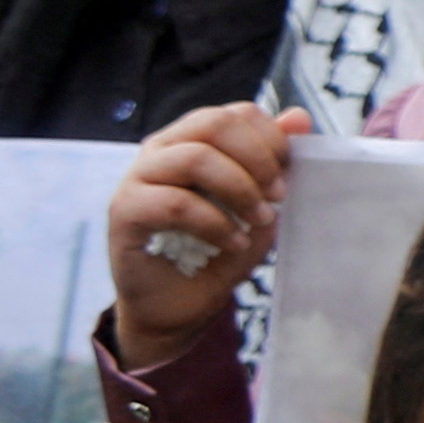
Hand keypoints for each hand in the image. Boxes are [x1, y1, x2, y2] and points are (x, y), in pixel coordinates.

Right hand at [101, 105, 302, 359]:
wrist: (178, 308)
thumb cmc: (216, 252)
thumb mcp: (257, 204)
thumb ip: (273, 161)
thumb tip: (299, 117)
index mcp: (192, 140)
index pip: (234, 113)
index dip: (270, 138)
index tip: (289, 175)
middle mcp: (160, 150)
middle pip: (213, 123)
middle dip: (257, 158)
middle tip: (278, 195)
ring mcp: (137, 178)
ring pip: (194, 158)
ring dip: (239, 189)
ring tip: (259, 220)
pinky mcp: (124, 212)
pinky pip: (174, 203)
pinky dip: (214, 223)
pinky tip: (233, 243)